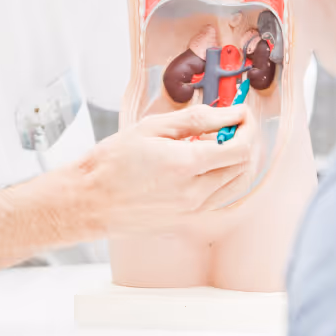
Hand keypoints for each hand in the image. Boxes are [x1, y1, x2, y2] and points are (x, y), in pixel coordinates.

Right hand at [70, 104, 256, 236]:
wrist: (88, 201)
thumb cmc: (110, 163)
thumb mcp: (150, 128)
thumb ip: (195, 119)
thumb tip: (228, 113)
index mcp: (186, 165)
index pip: (240, 147)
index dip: (247, 127)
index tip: (241, 114)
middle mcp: (196, 192)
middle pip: (243, 166)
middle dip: (244, 141)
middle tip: (229, 125)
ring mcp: (193, 211)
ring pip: (236, 185)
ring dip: (237, 162)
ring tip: (217, 145)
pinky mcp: (187, 222)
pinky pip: (221, 201)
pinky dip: (225, 181)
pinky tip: (208, 169)